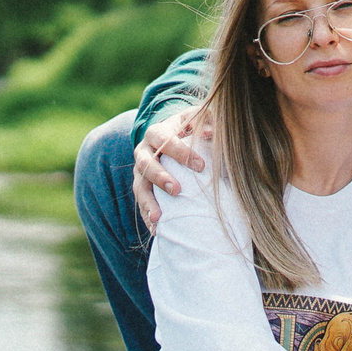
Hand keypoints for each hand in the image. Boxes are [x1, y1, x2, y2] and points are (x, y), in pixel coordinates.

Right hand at [128, 107, 208, 230]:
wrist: (171, 137)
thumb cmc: (188, 130)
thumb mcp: (196, 120)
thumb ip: (206, 121)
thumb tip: (212, 133)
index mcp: (156, 133)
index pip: (164, 140)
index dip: (181, 152)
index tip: (201, 166)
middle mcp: (143, 152)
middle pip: (146, 164)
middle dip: (160, 177)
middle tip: (176, 190)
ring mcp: (140, 172)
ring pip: (139, 187)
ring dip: (148, 202)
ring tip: (158, 218)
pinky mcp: (141, 189)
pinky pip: (141, 204)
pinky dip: (148, 217)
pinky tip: (157, 231)